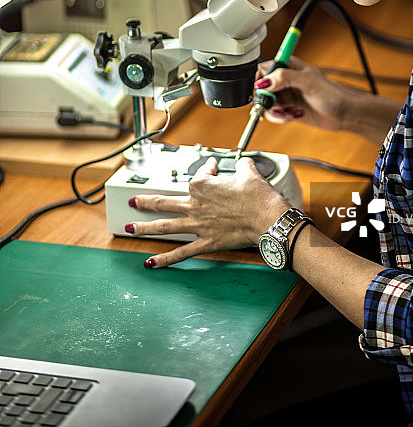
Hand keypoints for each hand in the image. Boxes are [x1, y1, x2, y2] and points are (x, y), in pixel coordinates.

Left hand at [125, 156, 289, 267]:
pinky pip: (181, 252)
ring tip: (130, 228)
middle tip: (133, 201)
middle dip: (145, 201)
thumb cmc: (259, 197)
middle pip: (164, 202)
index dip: (207, 171)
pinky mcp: (205, 243)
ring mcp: (198, 225)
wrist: (267, 218)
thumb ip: (242, 166)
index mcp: (204, 185)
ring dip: (145, 227)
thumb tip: (244, 164)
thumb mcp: (249, 173)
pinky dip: (165, 259)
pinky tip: (151, 263)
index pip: (198, 175)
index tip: (214, 169)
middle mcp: (196, 204)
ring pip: (165, 226)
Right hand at [256, 56, 368, 131]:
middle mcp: (285, 79)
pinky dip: (280, 117)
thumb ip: (285, 78)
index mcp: (289, 66)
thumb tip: (265, 81)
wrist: (343, 113)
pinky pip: (273, 114)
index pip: (264, 68)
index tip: (264, 91)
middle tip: (276, 104)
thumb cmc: (332, 94)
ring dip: (275, 110)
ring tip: (290, 111)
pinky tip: (294, 115)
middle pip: (262, 88)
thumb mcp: (308, 82)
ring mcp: (286, 94)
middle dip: (267, 99)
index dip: (260, 80)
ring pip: (266, 103)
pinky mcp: (288, 108)